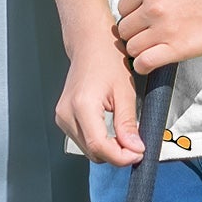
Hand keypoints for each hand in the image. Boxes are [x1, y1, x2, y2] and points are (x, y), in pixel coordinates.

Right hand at [57, 37, 143, 165]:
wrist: (89, 43)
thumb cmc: (107, 59)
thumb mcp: (125, 91)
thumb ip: (128, 124)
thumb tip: (134, 149)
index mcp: (82, 105)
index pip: (100, 147)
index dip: (122, 157)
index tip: (139, 153)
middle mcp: (67, 113)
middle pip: (93, 152)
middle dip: (117, 154)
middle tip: (135, 143)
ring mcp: (62, 116)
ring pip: (88, 150)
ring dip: (108, 149)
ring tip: (123, 133)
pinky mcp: (63, 118)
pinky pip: (83, 141)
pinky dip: (99, 142)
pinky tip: (110, 130)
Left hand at [114, 0, 201, 72]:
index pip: (122, 7)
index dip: (131, 15)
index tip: (142, 21)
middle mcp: (152, 7)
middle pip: (125, 29)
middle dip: (133, 33)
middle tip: (147, 35)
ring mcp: (164, 29)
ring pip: (132, 47)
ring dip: (139, 50)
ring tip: (151, 48)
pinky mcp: (177, 49)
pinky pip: (145, 63)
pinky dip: (143, 66)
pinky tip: (150, 63)